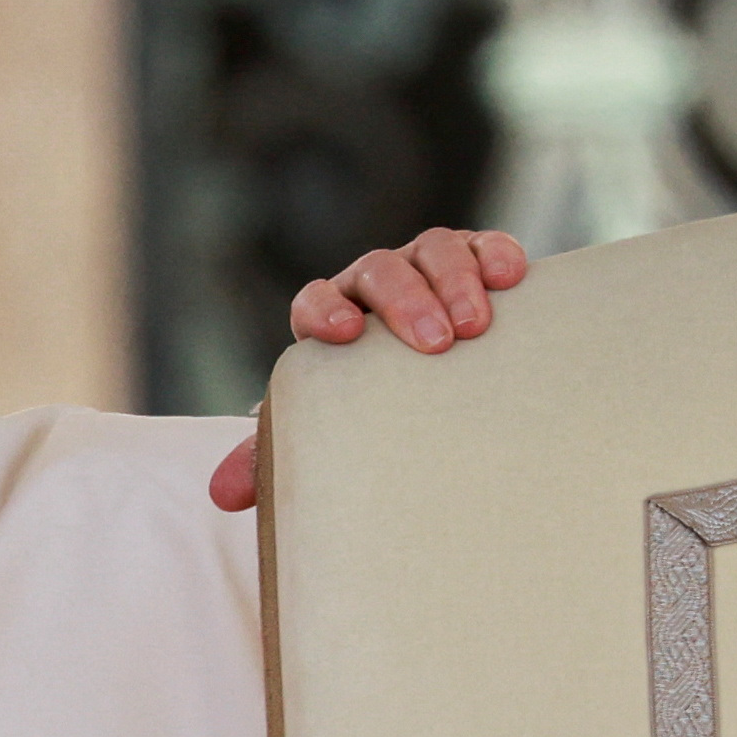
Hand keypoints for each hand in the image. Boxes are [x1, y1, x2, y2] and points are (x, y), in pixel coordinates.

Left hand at [209, 227, 531, 510]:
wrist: (425, 388)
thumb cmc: (364, 410)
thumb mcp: (326, 428)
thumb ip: (275, 453)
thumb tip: (224, 494)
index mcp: (329, 317)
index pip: (314, 300)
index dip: (323, 310)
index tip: (344, 333)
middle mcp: (371, 285)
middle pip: (380, 273)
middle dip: (406, 302)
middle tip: (436, 343)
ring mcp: (422, 265)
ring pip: (432, 250)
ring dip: (454, 282)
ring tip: (477, 325)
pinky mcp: (472, 257)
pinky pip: (482, 242)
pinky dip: (495, 253)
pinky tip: (511, 277)